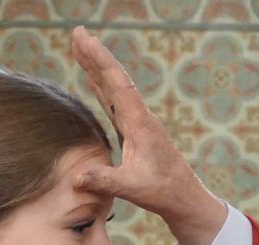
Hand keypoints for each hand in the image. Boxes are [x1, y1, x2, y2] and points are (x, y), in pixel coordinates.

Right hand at [70, 26, 226, 244]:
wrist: (182, 196)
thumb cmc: (160, 191)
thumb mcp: (132, 188)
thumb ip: (105, 181)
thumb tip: (76, 177)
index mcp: (138, 123)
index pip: (116, 84)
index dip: (98, 60)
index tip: (83, 40)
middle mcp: (138, 116)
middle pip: (113, 78)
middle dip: (94, 55)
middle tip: (77, 33)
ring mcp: (136, 122)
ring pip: (112, 87)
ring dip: (96, 68)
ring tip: (80, 49)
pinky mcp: (132, 131)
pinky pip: (113, 101)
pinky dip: (100, 86)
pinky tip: (92, 80)